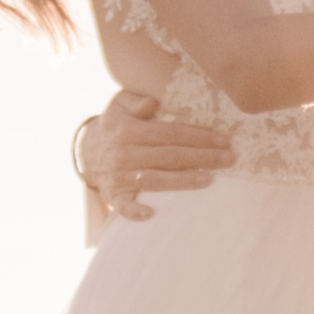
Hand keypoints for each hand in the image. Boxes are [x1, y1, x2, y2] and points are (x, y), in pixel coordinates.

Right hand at [79, 100, 234, 222]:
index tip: (223, 139)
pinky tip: (153, 213)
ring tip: (210, 179)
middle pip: (170, 156)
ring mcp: (120, 177)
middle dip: (202, 157)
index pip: (170, 133)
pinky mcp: (115, 195)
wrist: (85, 152)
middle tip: (228, 159)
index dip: (198, 137)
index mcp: (129, 130)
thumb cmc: (114, 125)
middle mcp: (125, 154)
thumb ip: (135, 99)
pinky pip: (125, 206)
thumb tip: (152, 102)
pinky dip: (136, 212)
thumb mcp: (119, 104)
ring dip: (184, 181)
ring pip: (156, 180)